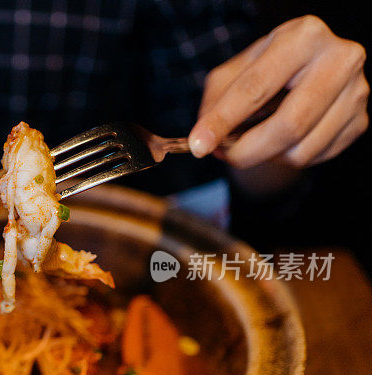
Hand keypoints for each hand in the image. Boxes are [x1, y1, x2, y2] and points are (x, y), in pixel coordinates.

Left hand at [189, 15, 367, 171]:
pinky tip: (282, 140)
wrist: (306, 72)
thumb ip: (215, 102)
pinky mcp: (360, 121)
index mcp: (303, 37)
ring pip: (302, 149)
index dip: (223, 120)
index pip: (256, 87)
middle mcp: (339, 59)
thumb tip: (205, 140)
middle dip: (247, 150)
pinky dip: (288, 157)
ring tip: (256, 140)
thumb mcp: (234, 73)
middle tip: (225, 155)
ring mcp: (357, 92)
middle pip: (288, 125)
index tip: (198, 145)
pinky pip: (315, 157)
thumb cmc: (265, 70)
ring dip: (267, 156)